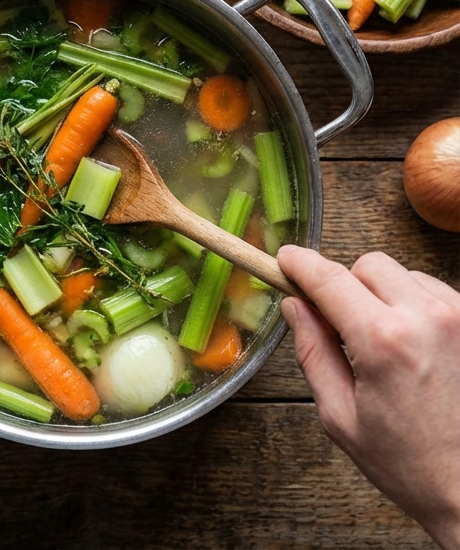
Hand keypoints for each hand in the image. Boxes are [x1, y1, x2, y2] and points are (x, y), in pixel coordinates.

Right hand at [279, 246, 459, 548]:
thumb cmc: (411, 464)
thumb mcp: (340, 416)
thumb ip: (313, 352)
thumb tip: (295, 307)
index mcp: (382, 341)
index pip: (329, 279)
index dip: (300, 265)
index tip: (285, 260)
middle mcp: (428, 318)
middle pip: (370, 264)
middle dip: (346, 285)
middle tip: (340, 322)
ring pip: (407, 276)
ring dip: (386, 296)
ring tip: (386, 343)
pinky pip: (439, 294)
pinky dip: (418, 308)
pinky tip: (417, 347)